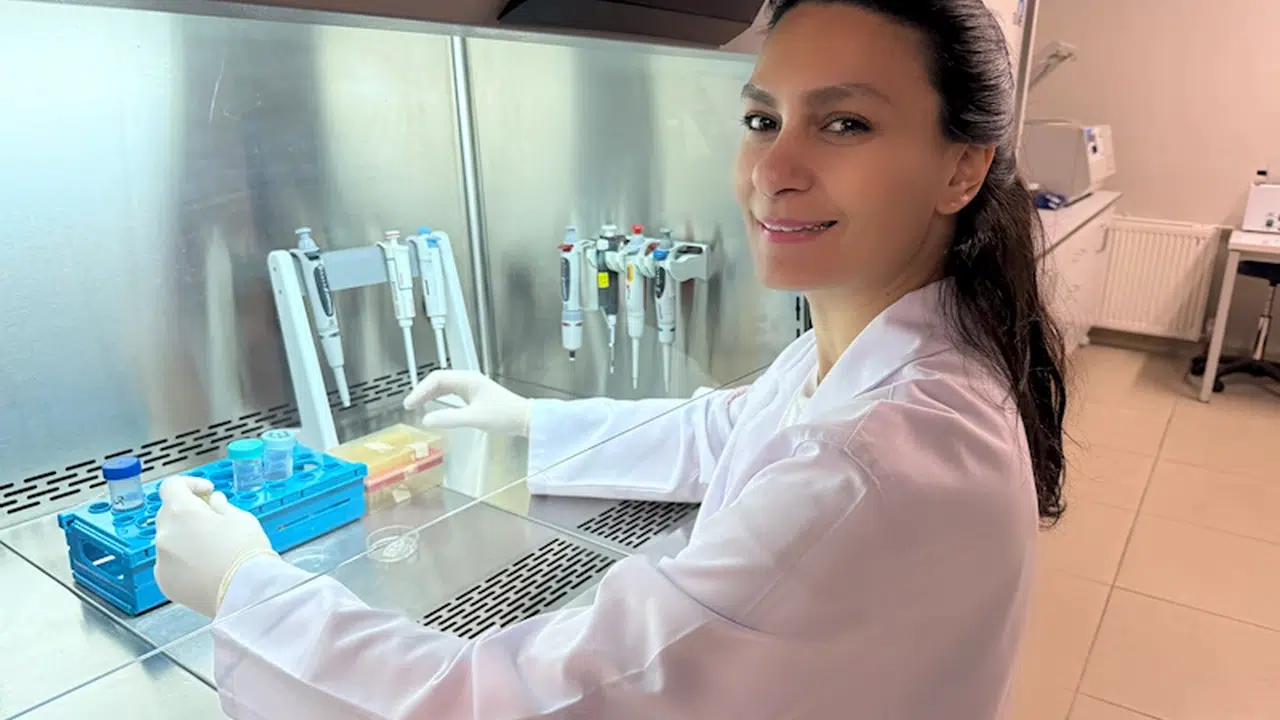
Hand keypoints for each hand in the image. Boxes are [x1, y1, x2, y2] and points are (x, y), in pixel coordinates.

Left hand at [154, 476, 276, 617]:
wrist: (245, 594)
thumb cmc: (246, 553)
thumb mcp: (242, 519)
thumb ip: (222, 507)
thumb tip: (213, 502)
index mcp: (182, 512)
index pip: (172, 486)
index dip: (190, 484)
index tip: (206, 491)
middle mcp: (164, 534)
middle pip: (169, 513)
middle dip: (188, 513)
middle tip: (213, 521)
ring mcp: (161, 560)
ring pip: (169, 540)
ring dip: (185, 538)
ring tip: (213, 549)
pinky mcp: (164, 582)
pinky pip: (169, 563)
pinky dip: (182, 561)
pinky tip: (205, 568)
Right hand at [403, 369, 531, 436]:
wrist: (526, 418)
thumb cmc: (505, 416)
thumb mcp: (475, 418)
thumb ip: (450, 419)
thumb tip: (426, 419)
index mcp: (468, 380)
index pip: (437, 379)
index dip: (420, 390)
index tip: (410, 404)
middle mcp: (469, 380)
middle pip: (439, 380)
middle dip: (422, 391)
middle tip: (409, 405)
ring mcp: (472, 387)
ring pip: (445, 386)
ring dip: (430, 394)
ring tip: (417, 405)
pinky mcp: (475, 395)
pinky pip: (452, 393)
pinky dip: (440, 398)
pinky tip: (435, 406)